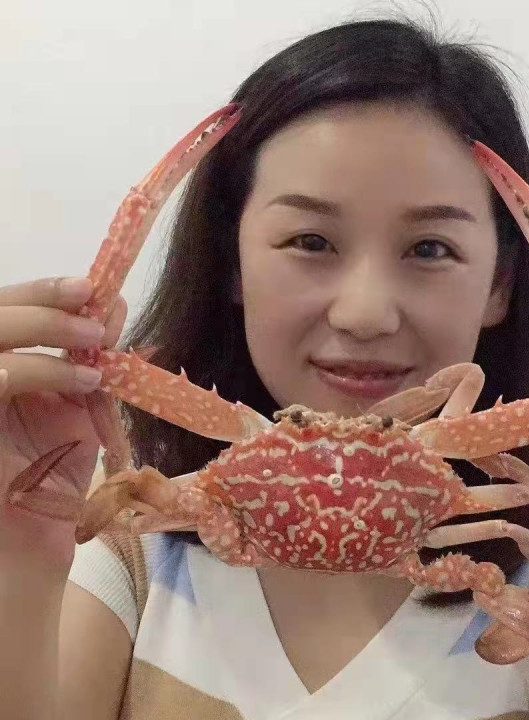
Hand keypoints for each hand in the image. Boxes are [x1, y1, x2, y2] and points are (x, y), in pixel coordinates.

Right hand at [0, 277, 125, 568]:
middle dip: (41, 308)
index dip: (40, 292)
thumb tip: (111, 306)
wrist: (31, 548)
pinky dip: (24, 375)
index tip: (91, 288)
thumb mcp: (77, 410)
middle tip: (93, 315)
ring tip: (92, 358)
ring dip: (39, 338)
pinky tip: (76, 382)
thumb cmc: (52, 479)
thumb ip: (88, 360)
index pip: (2, 312)